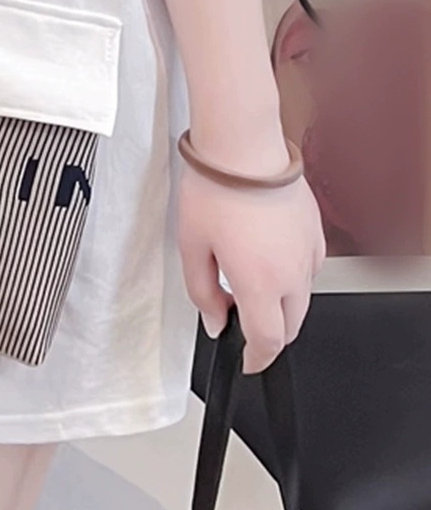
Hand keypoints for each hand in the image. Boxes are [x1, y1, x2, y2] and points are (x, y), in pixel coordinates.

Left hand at [177, 165, 325, 374]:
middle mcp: (292, 274)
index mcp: (259, 283)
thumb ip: (203, 293)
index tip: (248, 362)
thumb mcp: (192, 247)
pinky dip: (291, 278)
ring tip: (248, 282)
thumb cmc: (215, 189)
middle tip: (241, 321)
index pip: (267, 341)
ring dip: (280, 305)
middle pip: (289, 327)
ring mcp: (308, 254)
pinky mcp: (316, 234)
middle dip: (268, 335)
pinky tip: (267, 259)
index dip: (257, 360)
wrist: (244, 147)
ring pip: (302, 300)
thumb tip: (216, 320)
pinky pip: (308, 270)